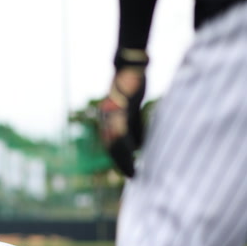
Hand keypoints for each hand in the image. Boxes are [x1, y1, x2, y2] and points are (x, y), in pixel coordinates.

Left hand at [98, 48, 147, 176]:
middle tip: (131, 176)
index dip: (120, 160)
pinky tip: (136, 153)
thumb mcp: (134, 111)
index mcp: (108, 122)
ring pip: (117, 143)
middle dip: (122, 163)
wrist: (129, 68)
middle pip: (112, 148)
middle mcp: (106, 121)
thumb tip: (140, 146)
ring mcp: (111, 116)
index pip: (112, 146)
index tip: (129, 172)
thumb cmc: (131, 88)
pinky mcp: (119, 110)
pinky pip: (123, 131)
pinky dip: (129, 144)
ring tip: (133, 170)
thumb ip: (136, 127)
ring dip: (125, 158)